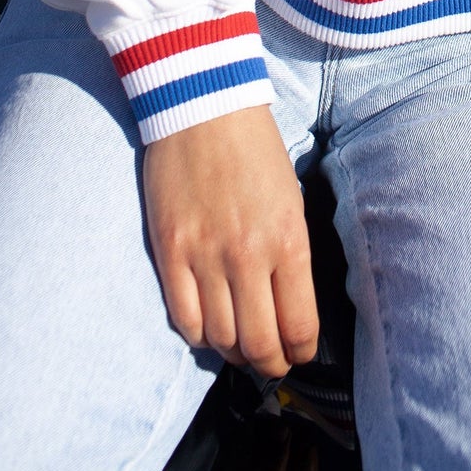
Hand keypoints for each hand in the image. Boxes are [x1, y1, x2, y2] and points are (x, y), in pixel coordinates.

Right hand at [143, 105, 319, 376]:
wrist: (204, 107)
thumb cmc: (255, 150)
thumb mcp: (291, 200)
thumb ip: (290, 256)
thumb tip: (288, 309)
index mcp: (289, 241)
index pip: (298, 327)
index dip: (300, 352)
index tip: (298, 353)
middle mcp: (248, 256)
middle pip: (259, 344)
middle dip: (269, 363)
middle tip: (269, 360)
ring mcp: (205, 256)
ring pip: (220, 339)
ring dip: (232, 350)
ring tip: (238, 342)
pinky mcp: (170, 251)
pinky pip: (183, 318)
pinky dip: (198, 333)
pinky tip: (207, 324)